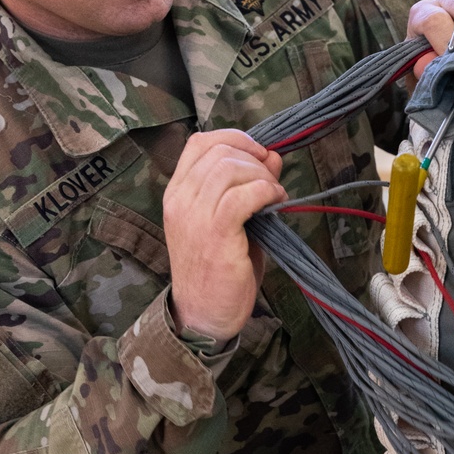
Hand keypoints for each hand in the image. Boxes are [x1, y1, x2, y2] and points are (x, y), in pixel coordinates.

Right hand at [163, 130, 285, 341]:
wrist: (203, 314)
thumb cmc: (218, 268)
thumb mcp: (230, 219)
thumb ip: (247, 184)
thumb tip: (273, 155)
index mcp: (177, 192)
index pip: (199, 142)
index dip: (235, 138)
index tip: (259, 153)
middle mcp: (180, 199)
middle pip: (219, 151)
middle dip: (254, 157)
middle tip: (271, 179)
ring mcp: (194, 216)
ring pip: (230, 168)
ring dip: (261, 176)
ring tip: (274, 194)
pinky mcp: (215, 233)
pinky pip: (243, 195)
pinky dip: (265, 191)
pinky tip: (275, 202)